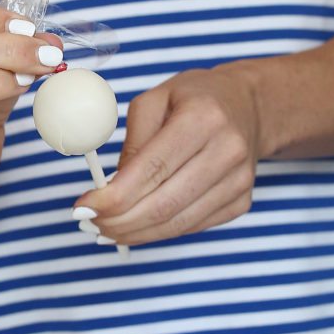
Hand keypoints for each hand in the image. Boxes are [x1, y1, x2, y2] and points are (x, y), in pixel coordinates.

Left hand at [77, 65, 260, 245]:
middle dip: (118, 221)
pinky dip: (157, 232)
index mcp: (203, 117)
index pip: (152, 170)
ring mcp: (238, 181)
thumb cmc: (195, 99)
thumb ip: (132, 142)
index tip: (82, 207)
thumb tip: (112, 189)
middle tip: (89, 223)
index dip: (113, 197)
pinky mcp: (240, 202)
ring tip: (105, 230)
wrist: (251, 108)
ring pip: (176, 224)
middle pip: (163, 204)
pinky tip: (134, 227)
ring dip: (134, 233)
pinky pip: (190, 227)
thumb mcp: (155, 100)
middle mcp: (227, 150)